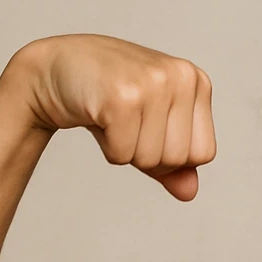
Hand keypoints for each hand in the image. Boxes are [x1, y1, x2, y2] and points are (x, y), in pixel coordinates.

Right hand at [11, 33, 215, 199]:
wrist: (57, 68)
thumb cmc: (109, 97)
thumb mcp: (150, 127)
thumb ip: (176, 162)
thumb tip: (190, 193)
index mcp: (196, 82)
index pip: (203, 154)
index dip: (172, 156)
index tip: (148, 128)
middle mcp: (180, 77)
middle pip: (178, 159)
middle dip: (147, 155)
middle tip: (126, 122)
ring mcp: (152, 83)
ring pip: (151, 159)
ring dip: (126, 150)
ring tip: (113, 117)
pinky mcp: (122, 96)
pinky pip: (123, 155)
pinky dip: (108, 148)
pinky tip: (99, 117)